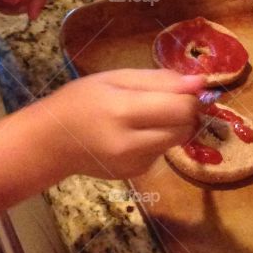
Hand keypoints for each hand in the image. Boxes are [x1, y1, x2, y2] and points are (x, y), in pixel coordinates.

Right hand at [34, 69, 205, 179]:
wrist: (52, 142)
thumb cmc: (80, 101)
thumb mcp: (115, 78)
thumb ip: (159, 80)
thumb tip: (200, 81)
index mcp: (123, 112)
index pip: (182, 108)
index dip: (191, 97)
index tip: (183, 88)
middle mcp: (131, 144)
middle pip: (185, 128)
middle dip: (185, 112)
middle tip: (165, 100)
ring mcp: (134, 164)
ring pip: (176, 141)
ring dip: (171, 127)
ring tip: (143, 117)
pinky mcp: (136, 175)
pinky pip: (162, 152)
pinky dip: (156, 140)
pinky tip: (132, 134)